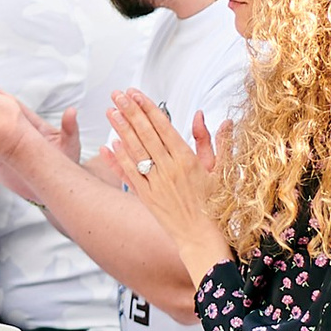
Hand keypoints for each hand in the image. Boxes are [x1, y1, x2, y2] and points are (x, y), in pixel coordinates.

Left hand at [105, 89, 231, 275]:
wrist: (203, 237)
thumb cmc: (215, 203)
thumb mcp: (220, 169)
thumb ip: (211, 140)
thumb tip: (202, 114)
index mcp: (188, 159)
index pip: (163, 127)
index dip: (147, 108)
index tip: (136, 93)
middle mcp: (169, 169)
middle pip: (145, 134)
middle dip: (130, 111)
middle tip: (117, 94)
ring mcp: (156, 183)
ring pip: (135, 151)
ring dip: (121, 129)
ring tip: (110, 111)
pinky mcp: (146, 197)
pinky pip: (130, 174)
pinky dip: (119, 158)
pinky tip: (110, 143)